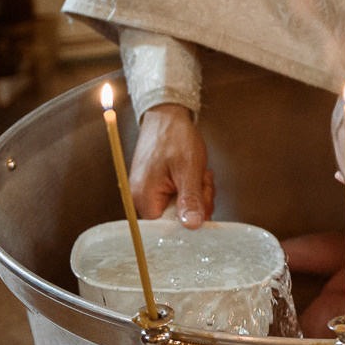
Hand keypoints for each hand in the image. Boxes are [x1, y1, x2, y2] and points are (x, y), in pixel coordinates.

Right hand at [129, 103, 214, 226]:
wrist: (167, 115)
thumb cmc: (175, 137)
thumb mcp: (188, 169)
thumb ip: (190, 199)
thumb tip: (192, 227)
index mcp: (144, 198)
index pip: (169, 229)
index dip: (190, 220)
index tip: (202, 202)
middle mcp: (141, 199)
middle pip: (177, 220)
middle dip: (197, 202)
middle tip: (202, 181)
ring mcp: (149, 193)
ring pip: (181, 208)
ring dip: (197, 193)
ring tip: (199, 173)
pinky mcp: (157, 187)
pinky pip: (178, 198)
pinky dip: (191, 188)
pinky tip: (195, 174)